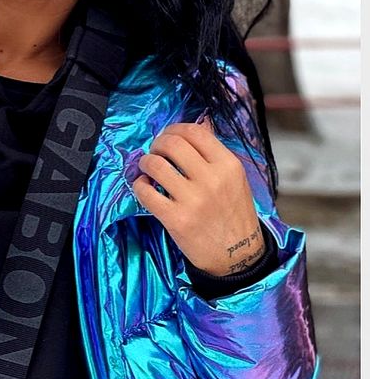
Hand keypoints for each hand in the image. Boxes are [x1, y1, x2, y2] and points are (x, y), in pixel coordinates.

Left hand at [132, 118, 264, 276]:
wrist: (239, 256)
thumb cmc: (234, 213)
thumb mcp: (234, 178)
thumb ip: (214, 152)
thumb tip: (201, 122)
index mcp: (228, 165)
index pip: (194, 132)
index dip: (174, 129)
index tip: (168, 137)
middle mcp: (212, 179)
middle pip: (171, 143)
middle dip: (157, 144)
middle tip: (156, 153)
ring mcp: (193, 200)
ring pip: (155, 164)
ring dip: (146, 163)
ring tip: (148, 169)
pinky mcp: (176, 219)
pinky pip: (146, 192)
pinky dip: (140, 185)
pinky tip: (146, 187)